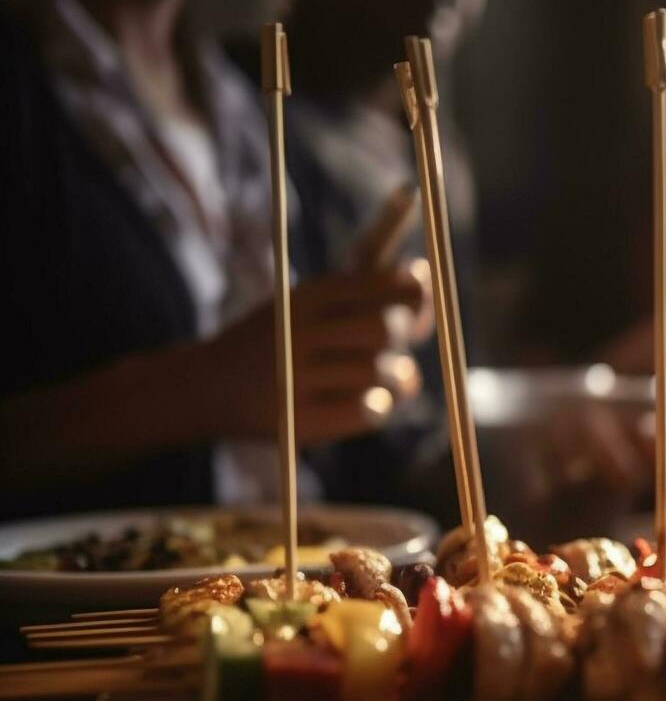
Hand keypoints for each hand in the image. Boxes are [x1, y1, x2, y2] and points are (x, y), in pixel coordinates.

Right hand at [201, 266, 431, 445]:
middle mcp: (298, 332)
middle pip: (387, 329)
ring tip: (375, 379)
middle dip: (401, 337)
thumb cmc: (275, 342)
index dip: (415, 292)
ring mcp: (295, 378)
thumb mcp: (305, 305)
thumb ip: (364, 293)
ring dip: (394, 378)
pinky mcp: (298, 420)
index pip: (384, 284)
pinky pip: (369, 413)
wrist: (204, 387)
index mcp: (304, 297)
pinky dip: (376, 408)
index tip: (417, 301)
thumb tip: (425, 280)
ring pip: (384, 374)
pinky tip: (362, 402)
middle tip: (389, 346)